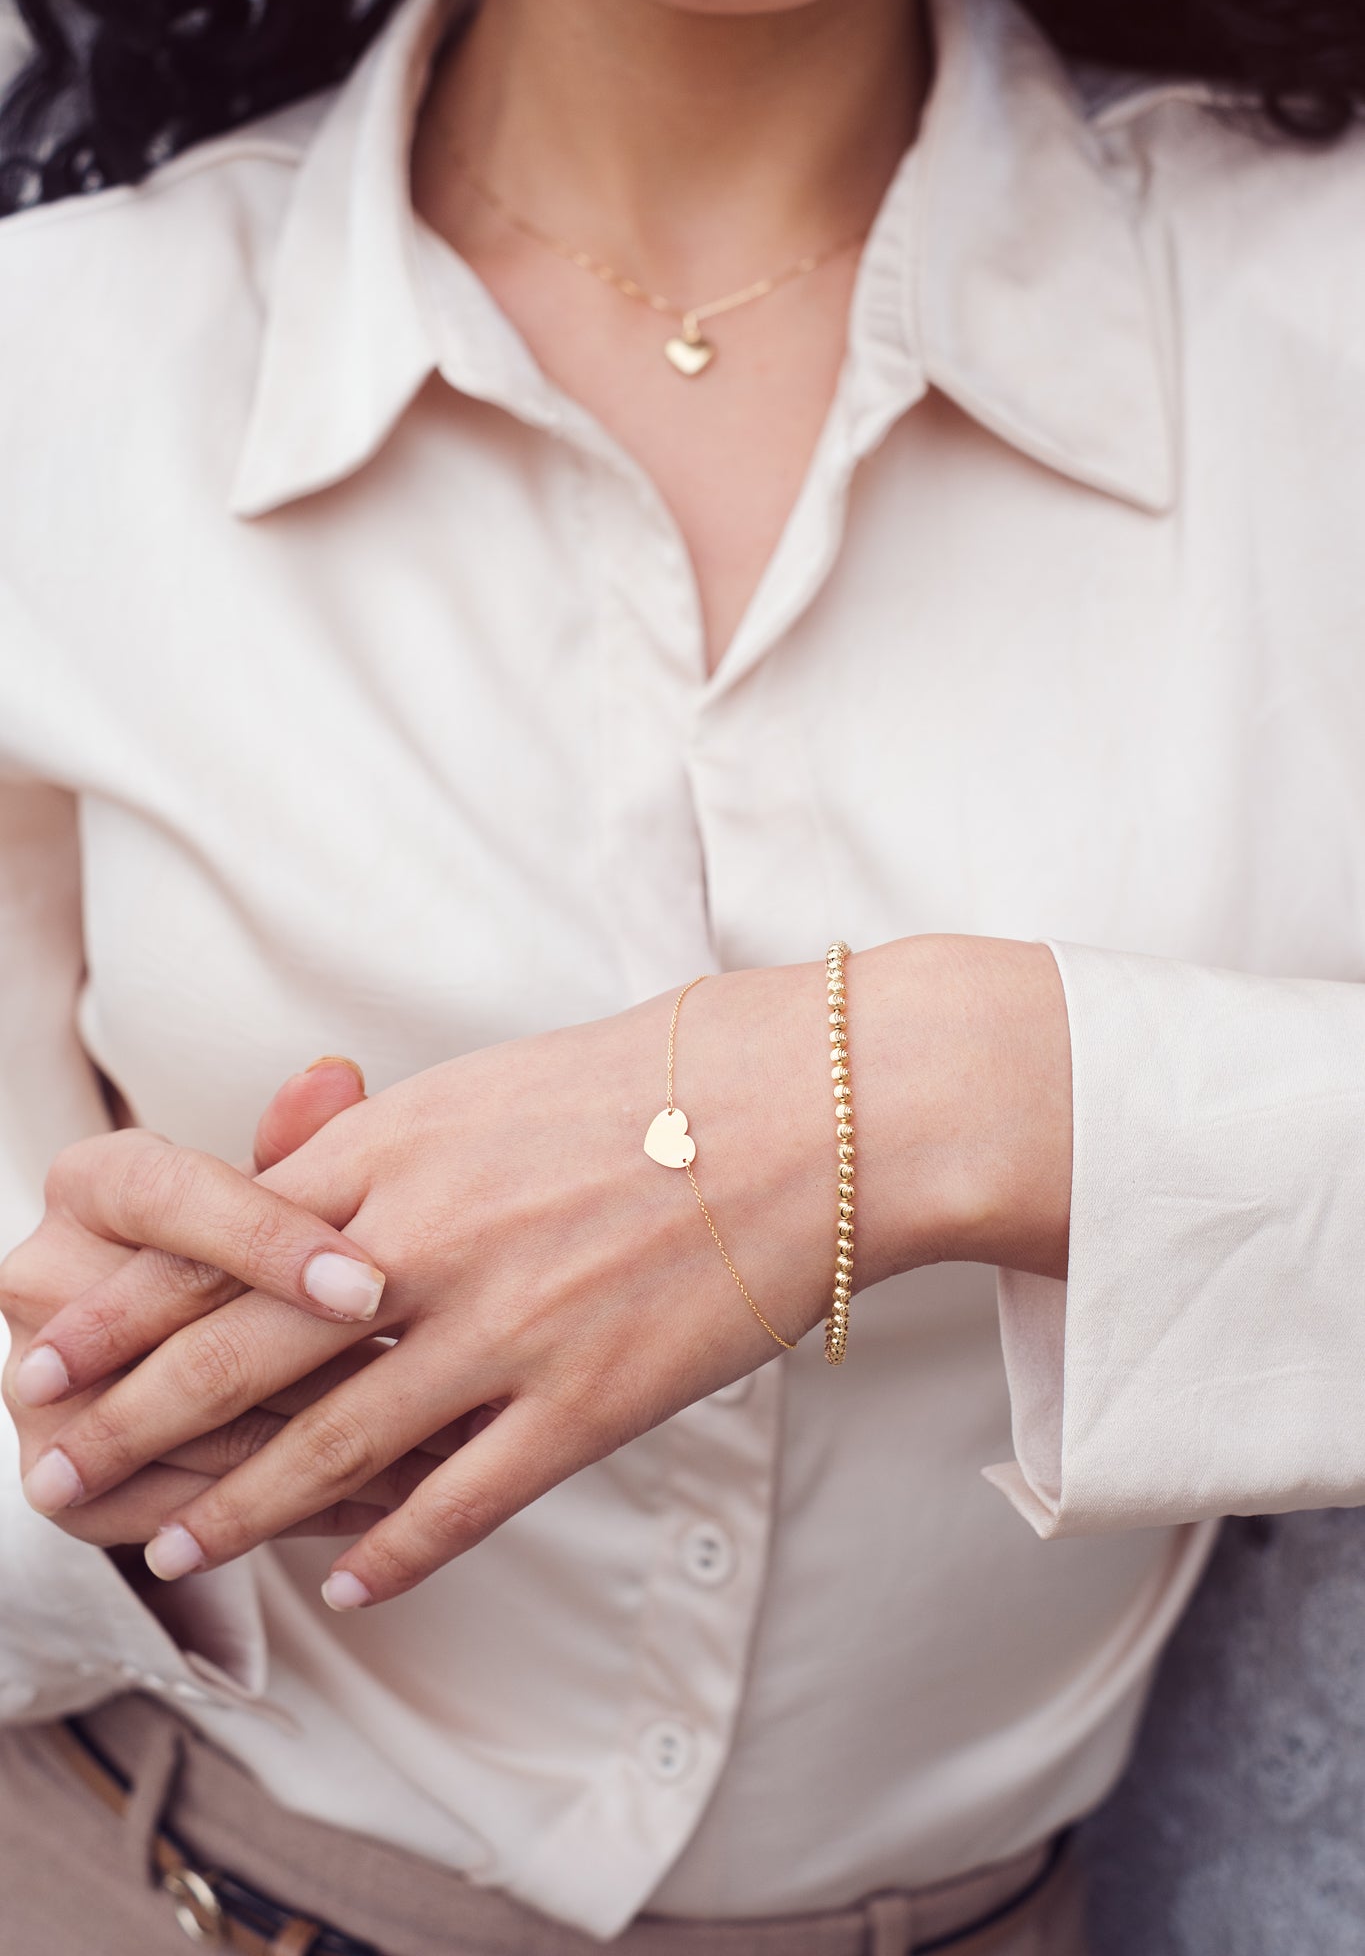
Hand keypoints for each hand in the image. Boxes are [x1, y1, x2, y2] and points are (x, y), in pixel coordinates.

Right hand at [1, 1059, 483, 1548]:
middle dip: (321, 1356)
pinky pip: (199, 1512)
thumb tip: (336, 1076)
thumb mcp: (281, 1181)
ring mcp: (40, 1394)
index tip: (368, 1283)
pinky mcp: (69, 1487)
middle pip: (186, 1333)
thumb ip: (306, 1141)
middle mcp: (41, 1284)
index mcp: (91, 1184)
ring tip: (451, 1442)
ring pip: (207, 1430)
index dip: (269, 1243)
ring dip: (338, 1444)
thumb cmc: (255, 1231)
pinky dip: (310, 1511)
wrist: (178, 1338)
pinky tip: (404, 1503)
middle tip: (436, 1370)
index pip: (169, 1203)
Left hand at [9, 937, 1071, 1608]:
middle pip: (242, 1352)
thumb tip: (315, 1193)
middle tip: (52, 1468)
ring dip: (240, 1503)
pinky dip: (396, 1548)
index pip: (223, 1244)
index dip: (129, 1308)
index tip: (57, 1351)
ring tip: (170, 1544)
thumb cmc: (665, 1072)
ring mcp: (506, 1328)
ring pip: (332, 1441)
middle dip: (131, 1419)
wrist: (816, 1109)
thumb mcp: (496, 1082)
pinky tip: (347, 1584)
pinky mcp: (589, 1401)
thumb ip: (395, 1145)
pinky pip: (465, 1496)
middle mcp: (428, 1241)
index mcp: (401, 1146)